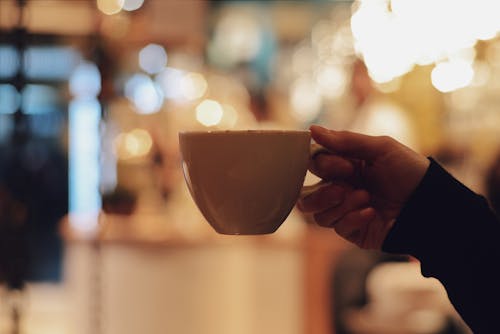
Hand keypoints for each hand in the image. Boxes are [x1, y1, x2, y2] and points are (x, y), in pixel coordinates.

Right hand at [297, 125, 429, 248]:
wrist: (432, 204)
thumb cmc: (410, 171)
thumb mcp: (381, 148)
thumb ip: (346, 141)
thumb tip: (312, 130)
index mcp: (344, 166)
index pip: (314, 164)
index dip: (324, 165)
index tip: (347, 165)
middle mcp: (341, 189)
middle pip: (306, 195)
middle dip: (323, 192)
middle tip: (345, 187)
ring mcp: (346, 212)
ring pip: (318, 214)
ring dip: (339, 205)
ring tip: (364, 198)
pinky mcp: (354, 231)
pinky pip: (338, 227)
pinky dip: (353, 218)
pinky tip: (371, 212)